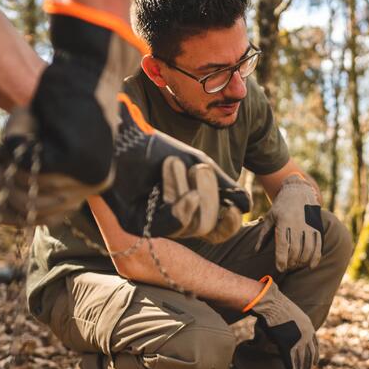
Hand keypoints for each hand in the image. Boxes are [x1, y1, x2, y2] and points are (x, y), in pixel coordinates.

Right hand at [0, 4, 143, 225]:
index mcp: (94, 183)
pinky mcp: (73, 158)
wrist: (87, 67)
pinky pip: (24, 161)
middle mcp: (96, 182)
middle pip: (34, 206)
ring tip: (1, 137)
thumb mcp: (44, 146)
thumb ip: (26, 179)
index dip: (12, 217)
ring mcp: (87, 173)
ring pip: (26, 183)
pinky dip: (13, 139)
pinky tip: (19, 120)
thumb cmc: (63, 101)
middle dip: (3, 182)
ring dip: (5, 158)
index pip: (49, 218)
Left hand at [102, 96, 251, 239]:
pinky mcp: (135, 225)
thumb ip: (222, 184)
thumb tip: (245, 206)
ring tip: (174, 164)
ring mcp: (152, 225)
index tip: (234, 208)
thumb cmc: (156, 149)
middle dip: (210, 197)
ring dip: (189, 192)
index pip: (215, 230)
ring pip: (190, 226)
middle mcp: (169, 222)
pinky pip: (170, 225)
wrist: (123, 137)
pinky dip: (182, 207)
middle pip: (206, 228)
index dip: (229, 223)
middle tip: (201, 169)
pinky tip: (185, 193)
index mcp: (186, 209)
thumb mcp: (197, 164)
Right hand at [246, 279, 318, 368]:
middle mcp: (306, 335)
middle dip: (309, 364)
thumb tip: (295, 330)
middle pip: (310, 353)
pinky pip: (290, 360)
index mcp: (309, 327)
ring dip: (301, 368)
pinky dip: (292, 368)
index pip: (315, 344)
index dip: (315, 354)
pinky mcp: (287, 345)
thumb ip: (295, 325)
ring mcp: (297, 340)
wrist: (272, 305)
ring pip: (301, 359)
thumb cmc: (279, 306)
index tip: (315, 362)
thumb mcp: (293, 315)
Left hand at [253, 175, 322, 270]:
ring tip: (296, 265)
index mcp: (284, 221)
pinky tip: (310, 265)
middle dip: (291, 262)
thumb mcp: (270, 217)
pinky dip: (315, 257)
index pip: (283, 244)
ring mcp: (309, 225)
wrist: (298, 190)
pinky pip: (318, 245)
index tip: (280, 268)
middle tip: (287, 267)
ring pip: (308, 249)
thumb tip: (256, 251)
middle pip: (296, 249)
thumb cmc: (281, 206)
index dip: (282, 259)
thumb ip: (264, 234)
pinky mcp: (317, 227)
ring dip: (302, 261)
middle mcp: (298, 223)